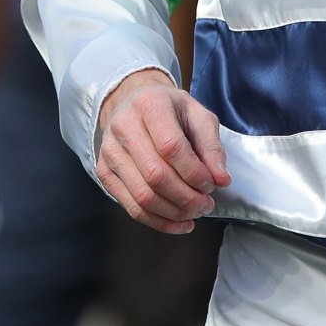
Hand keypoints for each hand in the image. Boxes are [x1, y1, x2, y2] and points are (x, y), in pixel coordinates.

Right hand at [92, 68, 230, 233]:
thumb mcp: (198, 116)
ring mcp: (109, 151)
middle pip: (155, 175)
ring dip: (174, 213)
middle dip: (187, 198)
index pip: (171, 147)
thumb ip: (212, 146)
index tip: (212, 184)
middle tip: (206, 204)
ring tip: (195, 212)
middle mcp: (123, 126)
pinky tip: (179, 222)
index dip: (195, 173)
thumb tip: (221, 180)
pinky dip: (159, 222)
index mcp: (149, 105)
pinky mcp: (104, 172)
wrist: (132, 102)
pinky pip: (131, 206)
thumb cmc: (170, 110)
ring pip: (142, 196)